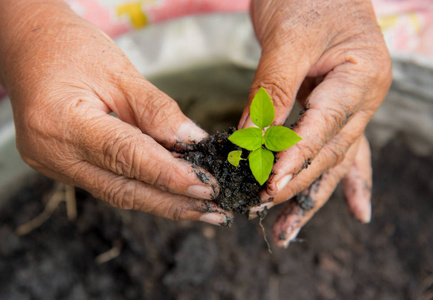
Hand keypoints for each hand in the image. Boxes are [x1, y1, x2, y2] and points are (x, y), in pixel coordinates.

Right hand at [0, 0, 230, 225]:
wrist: (28, 50)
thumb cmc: (69, 49)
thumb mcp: (118, 71)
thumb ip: (156, 111)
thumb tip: (194, 142)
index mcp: (61, 122)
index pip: (126, 156)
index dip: (170, 174)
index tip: (208, 185)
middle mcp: (53, 154)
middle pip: (123, 189)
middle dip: (173, 203)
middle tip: (214, 210)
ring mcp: (55, 165)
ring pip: (118, 193)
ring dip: (162, 202)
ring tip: (201, 209)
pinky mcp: (63, 167)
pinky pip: (109, 184)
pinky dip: (143, 188)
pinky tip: (171, 192)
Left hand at [243, 0, 391, 245]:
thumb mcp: (287, 38)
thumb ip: (272, 90)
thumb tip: (250, 140)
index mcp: (359, 77)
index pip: (322, 129)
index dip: (295, 159)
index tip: (269, 185)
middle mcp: (363, 98)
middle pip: (328, 153)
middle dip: (296, 185)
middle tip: (264, 210)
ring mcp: (353, 106)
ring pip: (333, 160)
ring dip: (311, 197)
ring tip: (286, 232)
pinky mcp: (335, 109)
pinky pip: (341, 148)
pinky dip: (345, 181)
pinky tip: (357, 210)